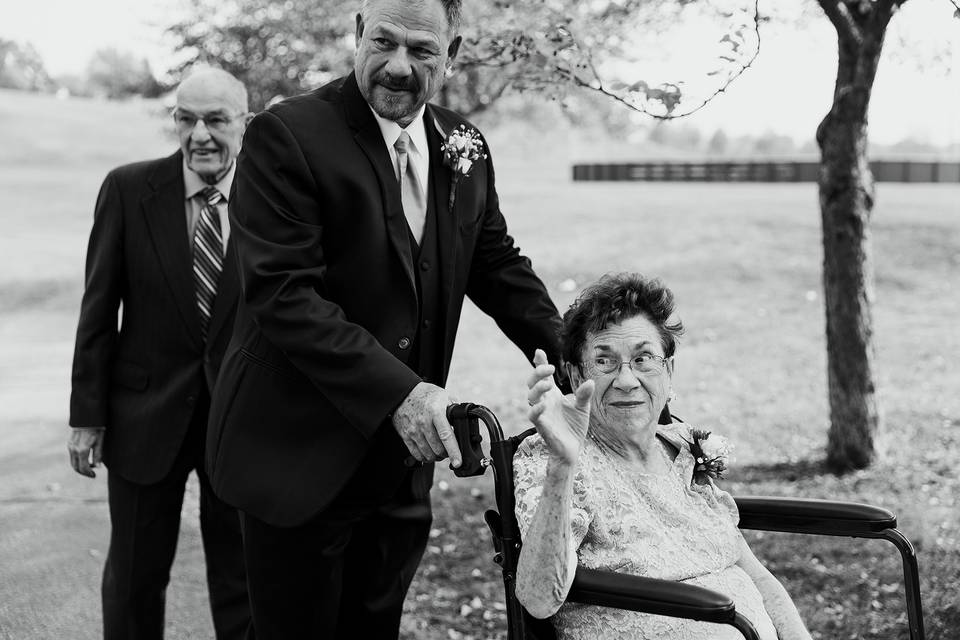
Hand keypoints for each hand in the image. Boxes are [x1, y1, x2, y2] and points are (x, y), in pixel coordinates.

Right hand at [68, 427, 105, 477]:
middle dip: (84, 472)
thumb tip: (98, 467)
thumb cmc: (96, 428)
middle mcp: (74, 449)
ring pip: (73, 462)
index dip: (89, 473)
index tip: (94, 475)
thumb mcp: (100, 442)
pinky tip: (85, 458)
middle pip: (76, 467)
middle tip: (92, 473)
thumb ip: (98, 455)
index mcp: (83, 450)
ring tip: (90, 466)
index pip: (83, 468)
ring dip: (80, 467)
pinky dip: (77, 460)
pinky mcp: (69, 443)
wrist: (87, 416)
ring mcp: (70, 446)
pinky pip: (72, 456)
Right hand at [392, 382, 461, 466]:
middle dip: (447, 454)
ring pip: (428, 454)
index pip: (446, 436)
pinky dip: (425, 457)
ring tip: (440, 451)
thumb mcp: (445, 397)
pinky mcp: (405, 436)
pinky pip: (416, 454)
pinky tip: (429, 452)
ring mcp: (413, 430)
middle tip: (450, 451)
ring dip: (436, 457)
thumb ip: (455, 411)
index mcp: (435, 412)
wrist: (404, 393)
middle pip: (437, 449)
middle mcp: (423, 422)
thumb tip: (466, 422)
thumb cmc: (427, 396)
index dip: (453, 451)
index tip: (458, 462)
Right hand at [527, 349, 593, 463]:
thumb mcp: (583, 408)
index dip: (539, 363)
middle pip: (533, 383)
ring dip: (537, 388)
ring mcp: (542, 413)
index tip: (539, 352)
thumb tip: (590, 381)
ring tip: (548, 384)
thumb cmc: (574, 428)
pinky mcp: (542, 426)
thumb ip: (584, 395)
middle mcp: (544, 401)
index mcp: (552, 395)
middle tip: (549, 368)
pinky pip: (534, 416)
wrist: (572, 450)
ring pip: (531, 397)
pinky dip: (536, 409)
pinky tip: (543, 404)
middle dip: (537, 373)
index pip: (543, 376)